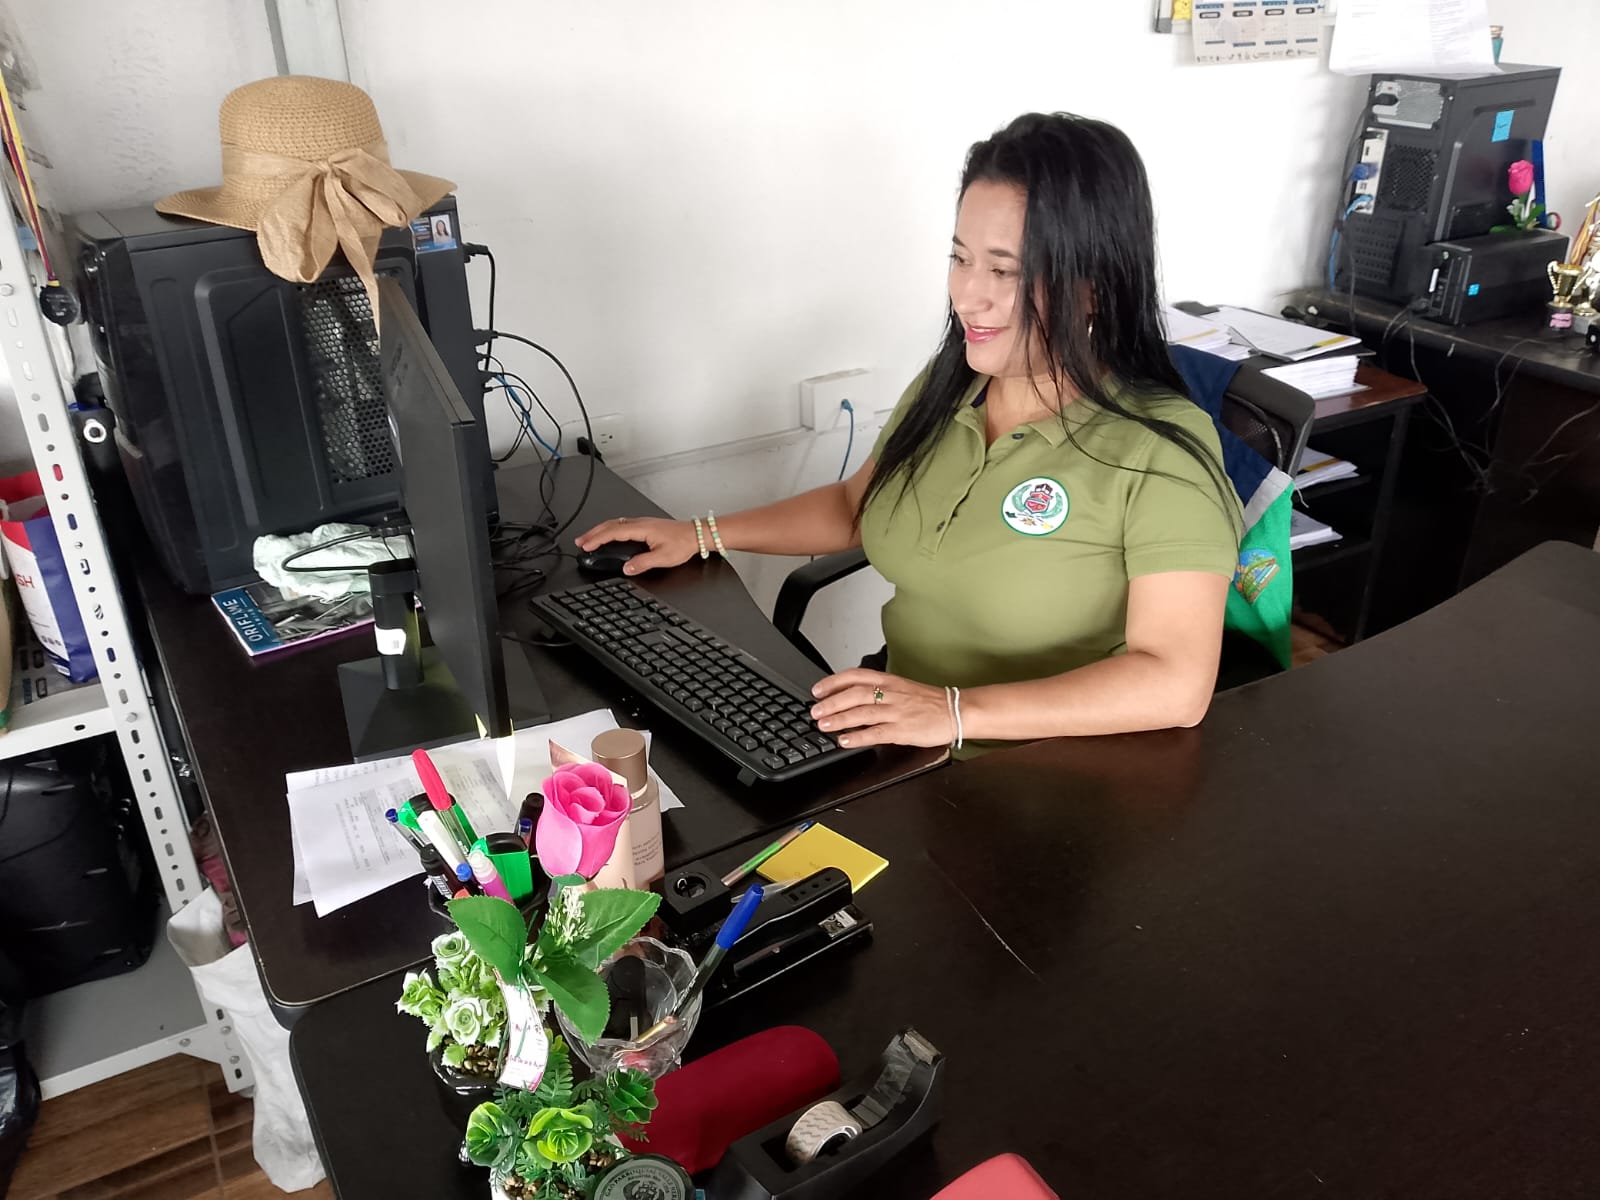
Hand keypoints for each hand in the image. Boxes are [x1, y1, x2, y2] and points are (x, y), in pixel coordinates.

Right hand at [574, 517, 700, 574]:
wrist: (695, 534)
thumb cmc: (682, 543)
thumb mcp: (663, 558)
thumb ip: (642, 563)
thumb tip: (626, 568)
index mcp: (641, 528)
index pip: (613, 532)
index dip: (597, 539)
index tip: (586, 545)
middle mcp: (639, 523)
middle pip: (610, 525)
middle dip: (593, 533)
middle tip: (580, 542)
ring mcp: (641, 523)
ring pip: (615, 524)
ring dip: (600, 530)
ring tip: (589, 539)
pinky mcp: (644, 525)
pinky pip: (621, 525)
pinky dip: (610, 530)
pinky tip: (608, 535)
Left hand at [809, 669, 954, 749]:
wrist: (956, 711)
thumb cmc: (929, 702)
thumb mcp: (901, 688)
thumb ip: (878, 690)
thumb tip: (850, 697)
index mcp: (890, 681)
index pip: (856, 676)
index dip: (833, 682)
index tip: (817, 690)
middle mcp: (891, 693)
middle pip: (855, 694)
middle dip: (832, 702)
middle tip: (815, 711)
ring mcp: (897, 711)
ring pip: (863, 712)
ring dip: (840, 719)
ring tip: (823, 725)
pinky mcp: (903, 729)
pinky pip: (877, 733)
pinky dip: (859, 737)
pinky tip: (845, 741)